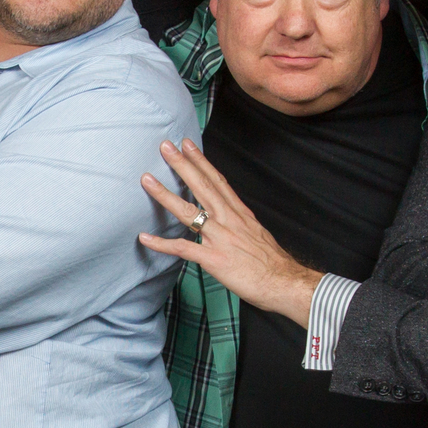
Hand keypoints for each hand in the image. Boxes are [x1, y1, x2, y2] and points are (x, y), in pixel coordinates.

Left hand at [137, 140, 322, 326]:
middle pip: (202, 186)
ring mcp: (219, 238)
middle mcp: (228, 220)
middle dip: (182, 165)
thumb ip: (240, 223)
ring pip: (188, 211)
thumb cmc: (271, 262)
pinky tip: (145, 237)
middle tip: (165, 146)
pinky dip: (162, 243)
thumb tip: (230, 220)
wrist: (282, 282)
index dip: (201, 161)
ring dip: (165, 195)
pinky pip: (183, 249)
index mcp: (239, 213)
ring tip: (147, 180)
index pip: (217, 180)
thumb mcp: (257, 233)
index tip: (188, 145)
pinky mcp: (213, 259)